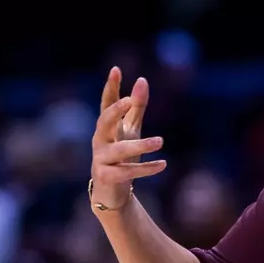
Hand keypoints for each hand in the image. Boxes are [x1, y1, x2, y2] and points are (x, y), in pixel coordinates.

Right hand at [90, 67, 167, 211]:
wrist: (112, 192)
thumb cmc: (122, 156)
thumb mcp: (131, 130)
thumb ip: (136, 107)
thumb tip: (142, 80)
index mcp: (106, 127)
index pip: (106, 104)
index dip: (111, 87)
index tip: (116, 70)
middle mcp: (100, 140)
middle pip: (104, 122)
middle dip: (115, 110)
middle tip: (129, 100)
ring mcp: (101, 159)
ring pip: (119, 150)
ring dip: (140, 145)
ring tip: (160, 141)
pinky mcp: (107, 177)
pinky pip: (126, 172)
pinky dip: (145, 169)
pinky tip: (163, 164)